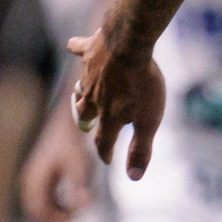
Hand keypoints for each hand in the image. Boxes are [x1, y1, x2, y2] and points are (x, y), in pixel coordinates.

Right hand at [17, 106, 93, 221]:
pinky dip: (62, 204)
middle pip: (38, 213)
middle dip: (58, 218)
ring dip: (60, 212)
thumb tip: (82, 207)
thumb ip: (78, 187)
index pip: (37, 212)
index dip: (56, 220)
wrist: (67, 121)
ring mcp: (34, 181)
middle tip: (79, 214)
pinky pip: (48, 201)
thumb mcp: (78, 165)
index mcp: (32, 180)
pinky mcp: (42, 179)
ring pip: (43, 208)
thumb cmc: (71, 141)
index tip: (77, 215)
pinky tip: (78, 197)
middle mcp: (29, 182)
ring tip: (81, 204)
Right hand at [69, 31, 168, 179]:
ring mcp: (88, 74)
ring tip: (82, 94)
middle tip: (89, 125)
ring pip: (80, 87)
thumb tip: (134, 177)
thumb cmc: (142, 84)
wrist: (129, 44)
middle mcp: (93, 97)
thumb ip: (140, 149)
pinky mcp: (89, 50)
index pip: (104, 141)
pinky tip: (73, 45)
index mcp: (108, 116)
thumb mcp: (148, 121)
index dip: (106, 152)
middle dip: (88, 121)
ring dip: (81, 92)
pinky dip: (76, 48)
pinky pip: (78, 49)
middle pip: (86, 113)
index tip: (107, 159)